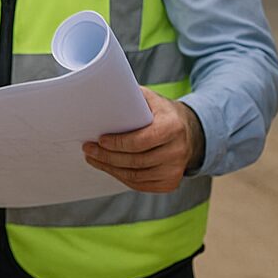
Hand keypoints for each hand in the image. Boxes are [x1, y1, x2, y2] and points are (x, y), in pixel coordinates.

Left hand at [82, 87, 203, 192]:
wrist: (189, 131)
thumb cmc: (162, 112)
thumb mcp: (151, 98)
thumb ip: (130, 96)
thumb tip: (101, 92)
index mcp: (172, 127)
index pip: (141, 141)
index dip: (118, 143)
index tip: (100, 139)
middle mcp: (178, 150)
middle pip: (136, 160)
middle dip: (108, 156)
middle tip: (89, 149)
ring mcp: (175, 170)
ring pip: (136, 176)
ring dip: (110, 169)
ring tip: (93, 158)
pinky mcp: (171, 182)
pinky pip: (141, 185)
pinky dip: (122, 178)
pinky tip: (109, 168)